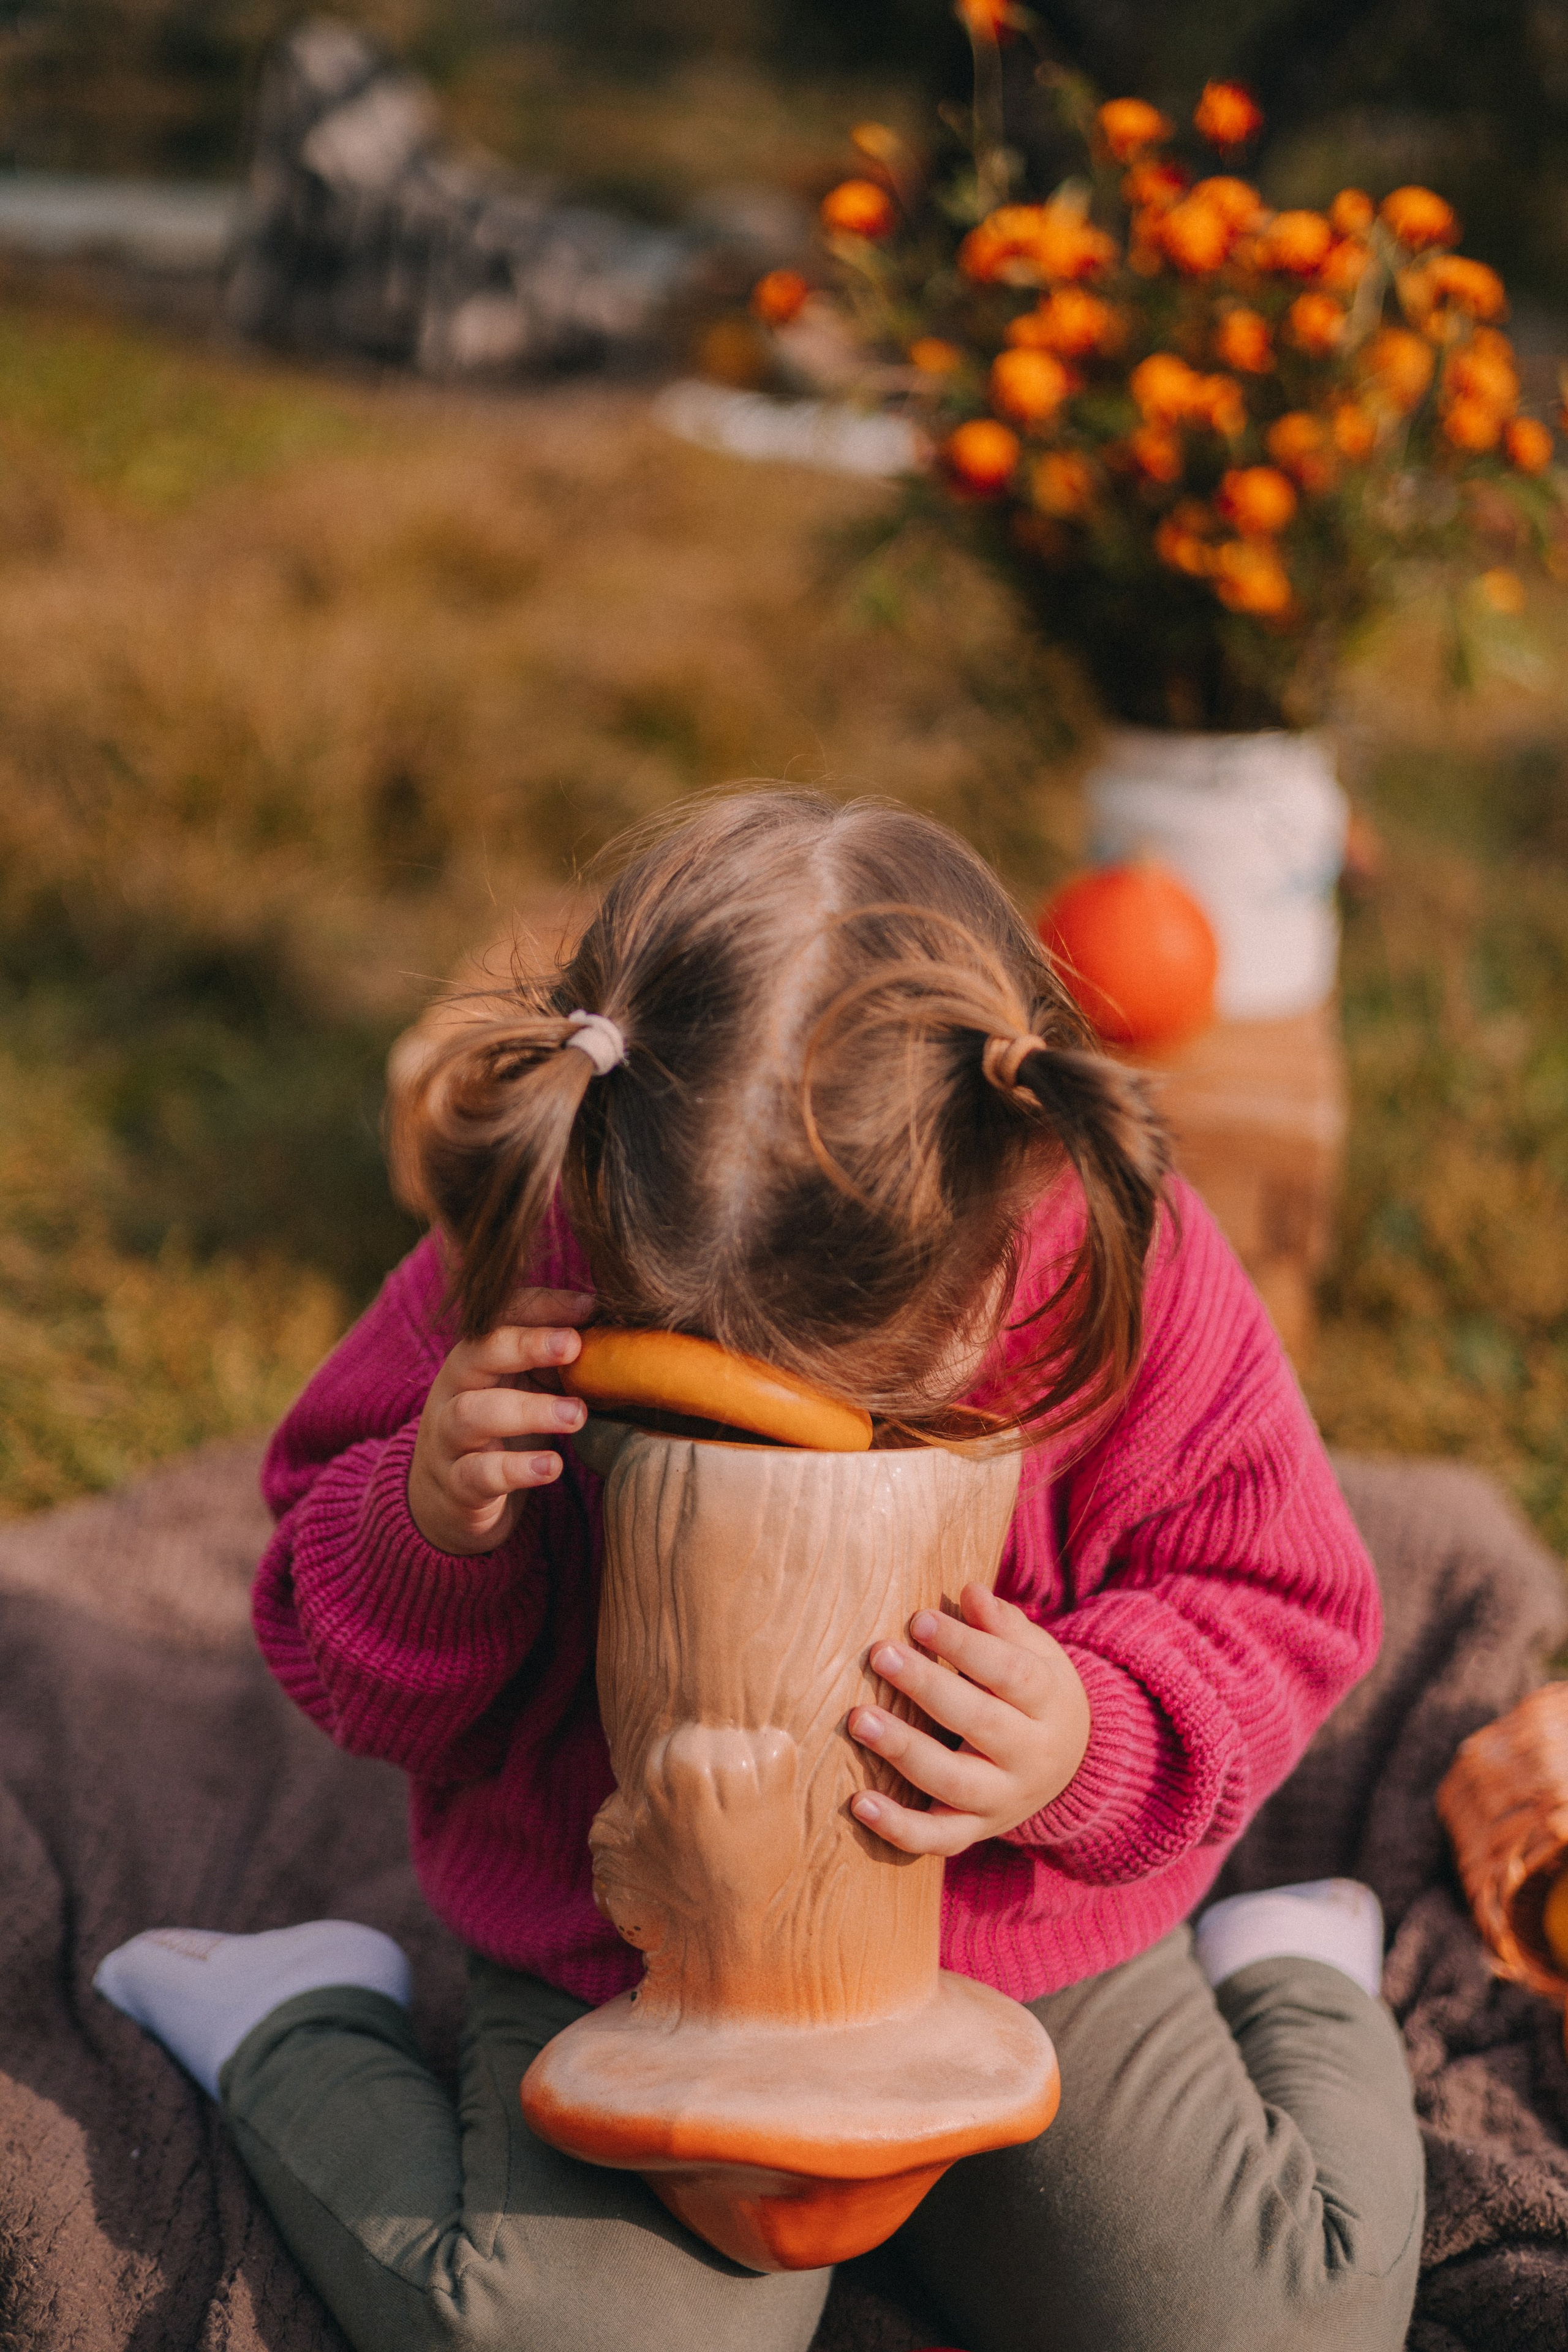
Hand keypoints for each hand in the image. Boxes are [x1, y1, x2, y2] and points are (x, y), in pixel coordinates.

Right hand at [407, 1288, 594, 1554]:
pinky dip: (516, 1469)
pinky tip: (552, 1467)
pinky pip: (478, 1473)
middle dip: (526, 1345)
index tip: (589, 1305)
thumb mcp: (530, 1388)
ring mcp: (448, 1437)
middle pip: (478, 1353)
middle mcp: (455, 1389)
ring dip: (529, 1410)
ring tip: (576, 1415)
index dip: (543, 1306)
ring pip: (473, 1414)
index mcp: (478, 1356)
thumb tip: (619, 1329)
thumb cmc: (503, 1431)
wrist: (451, 1498)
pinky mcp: (456, 1484)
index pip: (502, 1316)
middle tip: (575, 1346)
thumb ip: (560, 1362)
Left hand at [847, 1584, 1090, 1856]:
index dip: (964, 1645)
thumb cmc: (1036, 1695)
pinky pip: (937, 1839)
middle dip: (928, 1688)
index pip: (1009, 1672)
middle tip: (881, 1655)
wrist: (1072, 1769)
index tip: (917, 1620)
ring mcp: (1003, 1800)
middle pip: (980, 1723)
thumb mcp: (1037, 1655)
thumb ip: (1004, 1626)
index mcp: (1047, 1703)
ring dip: (904, 1751)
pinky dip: (899, 1828)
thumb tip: (970, 1592)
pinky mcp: (975, 1831)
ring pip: (954, 1782)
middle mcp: (1030, 1756)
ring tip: (860, 1720)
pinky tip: (860, 1803)